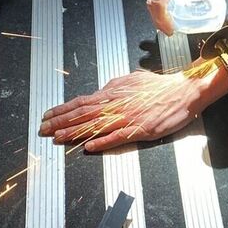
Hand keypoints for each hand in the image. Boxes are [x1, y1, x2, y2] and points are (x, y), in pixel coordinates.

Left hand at [40, 70, 206, 150]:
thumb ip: (114, 87)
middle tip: (42, 130)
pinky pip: (118, 137)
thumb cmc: (160, 87)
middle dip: (60, 122)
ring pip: (96, 126)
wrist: (185, 92)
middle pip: (83, 114)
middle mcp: (117, 105)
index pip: (81, 101)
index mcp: (114, 93)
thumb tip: (99, 92)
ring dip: (75, 133)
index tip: (47, 116)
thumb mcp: (133, 80)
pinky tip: (89, 147)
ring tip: (57, 139)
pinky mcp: (141, 129)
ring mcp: (129, 117)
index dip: (62, 110)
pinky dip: (103, 142)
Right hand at [146, 0, 224, 34]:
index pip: (158, 1)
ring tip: (169, 22)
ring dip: (158, 11)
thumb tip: (212, 7)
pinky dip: (162, 2)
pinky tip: (171, 8)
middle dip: (158, 19)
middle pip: (152, 1)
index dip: (162, 19)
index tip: (170, 29)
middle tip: (170, 30)